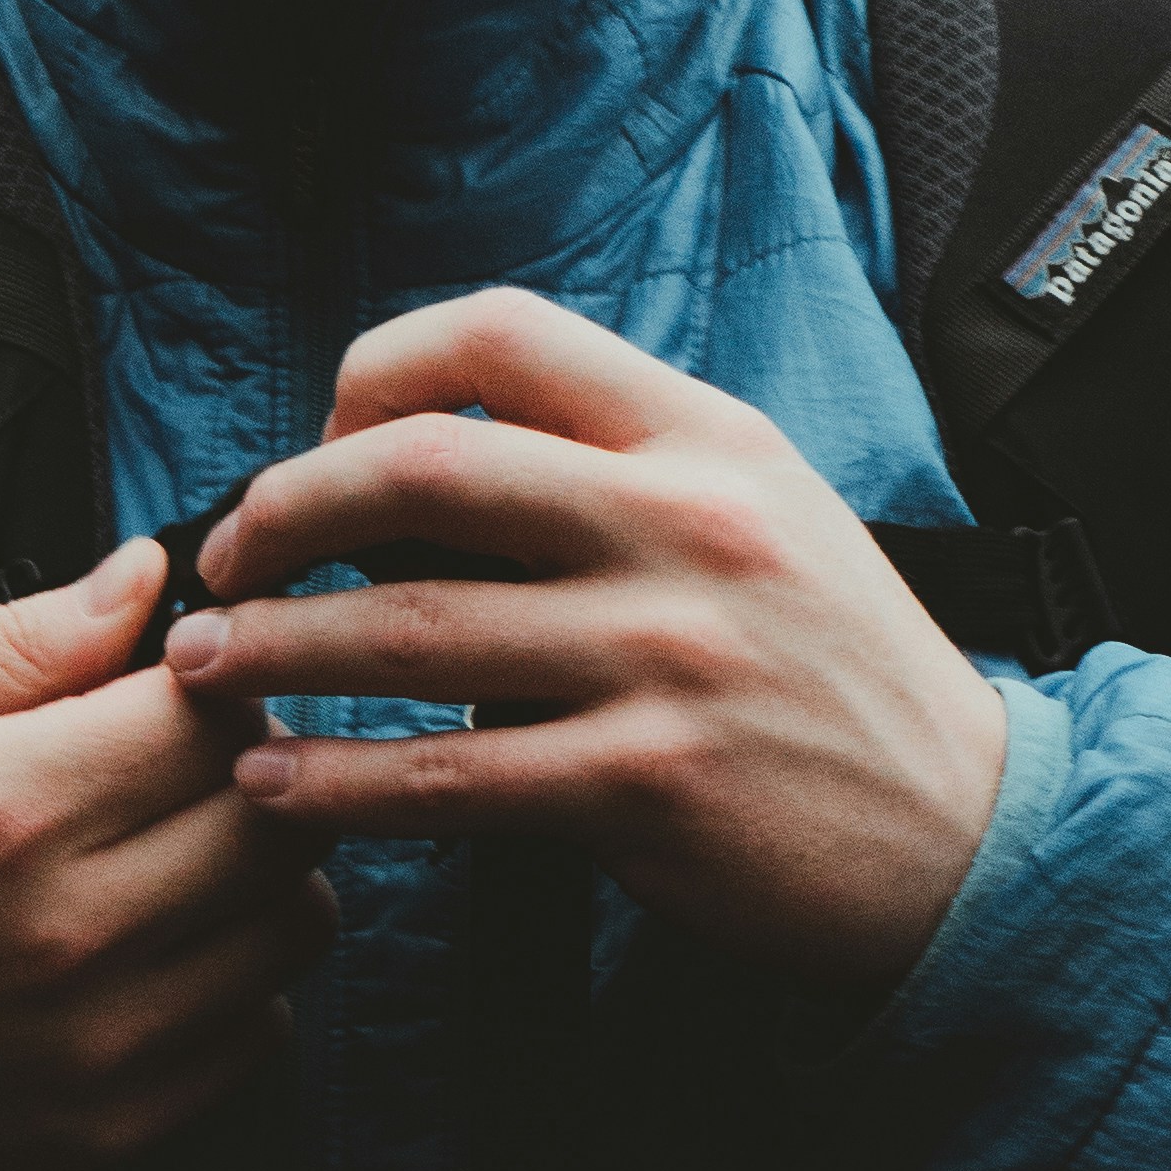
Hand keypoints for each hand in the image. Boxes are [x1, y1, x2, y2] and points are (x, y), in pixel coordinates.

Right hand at [0, 540, 334, 1170]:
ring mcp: (97, 1045)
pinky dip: (237, 974)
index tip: (170, 671)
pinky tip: (157, 941)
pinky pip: (259, 1032)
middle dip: (252, 758)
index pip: (214, 709)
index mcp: (3, 803)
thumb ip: (9, 638)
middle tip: (183, 751)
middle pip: (280, 811)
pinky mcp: (103, 1131)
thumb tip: (141, 578)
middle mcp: (70, 930)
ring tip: (178, 842)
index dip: (212, 670)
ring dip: (262, 865)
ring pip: (295, 924)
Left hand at [165, 291, 1008, 988]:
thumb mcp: (760, 516)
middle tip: (219, 558)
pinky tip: (276, 787)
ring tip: (201, 671)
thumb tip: (423, 472)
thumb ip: (617, 475)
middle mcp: (684, 524)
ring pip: (409, 629)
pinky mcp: (649, 784)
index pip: (500, 332)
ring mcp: (668, 654)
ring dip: (274, 650)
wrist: (969, 838)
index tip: (315, 444)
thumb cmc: (836, 674)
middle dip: (284, 509)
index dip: (374, 371)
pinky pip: (448, 776)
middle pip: (423, 469)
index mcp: (703, 437)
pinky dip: (339, 781)